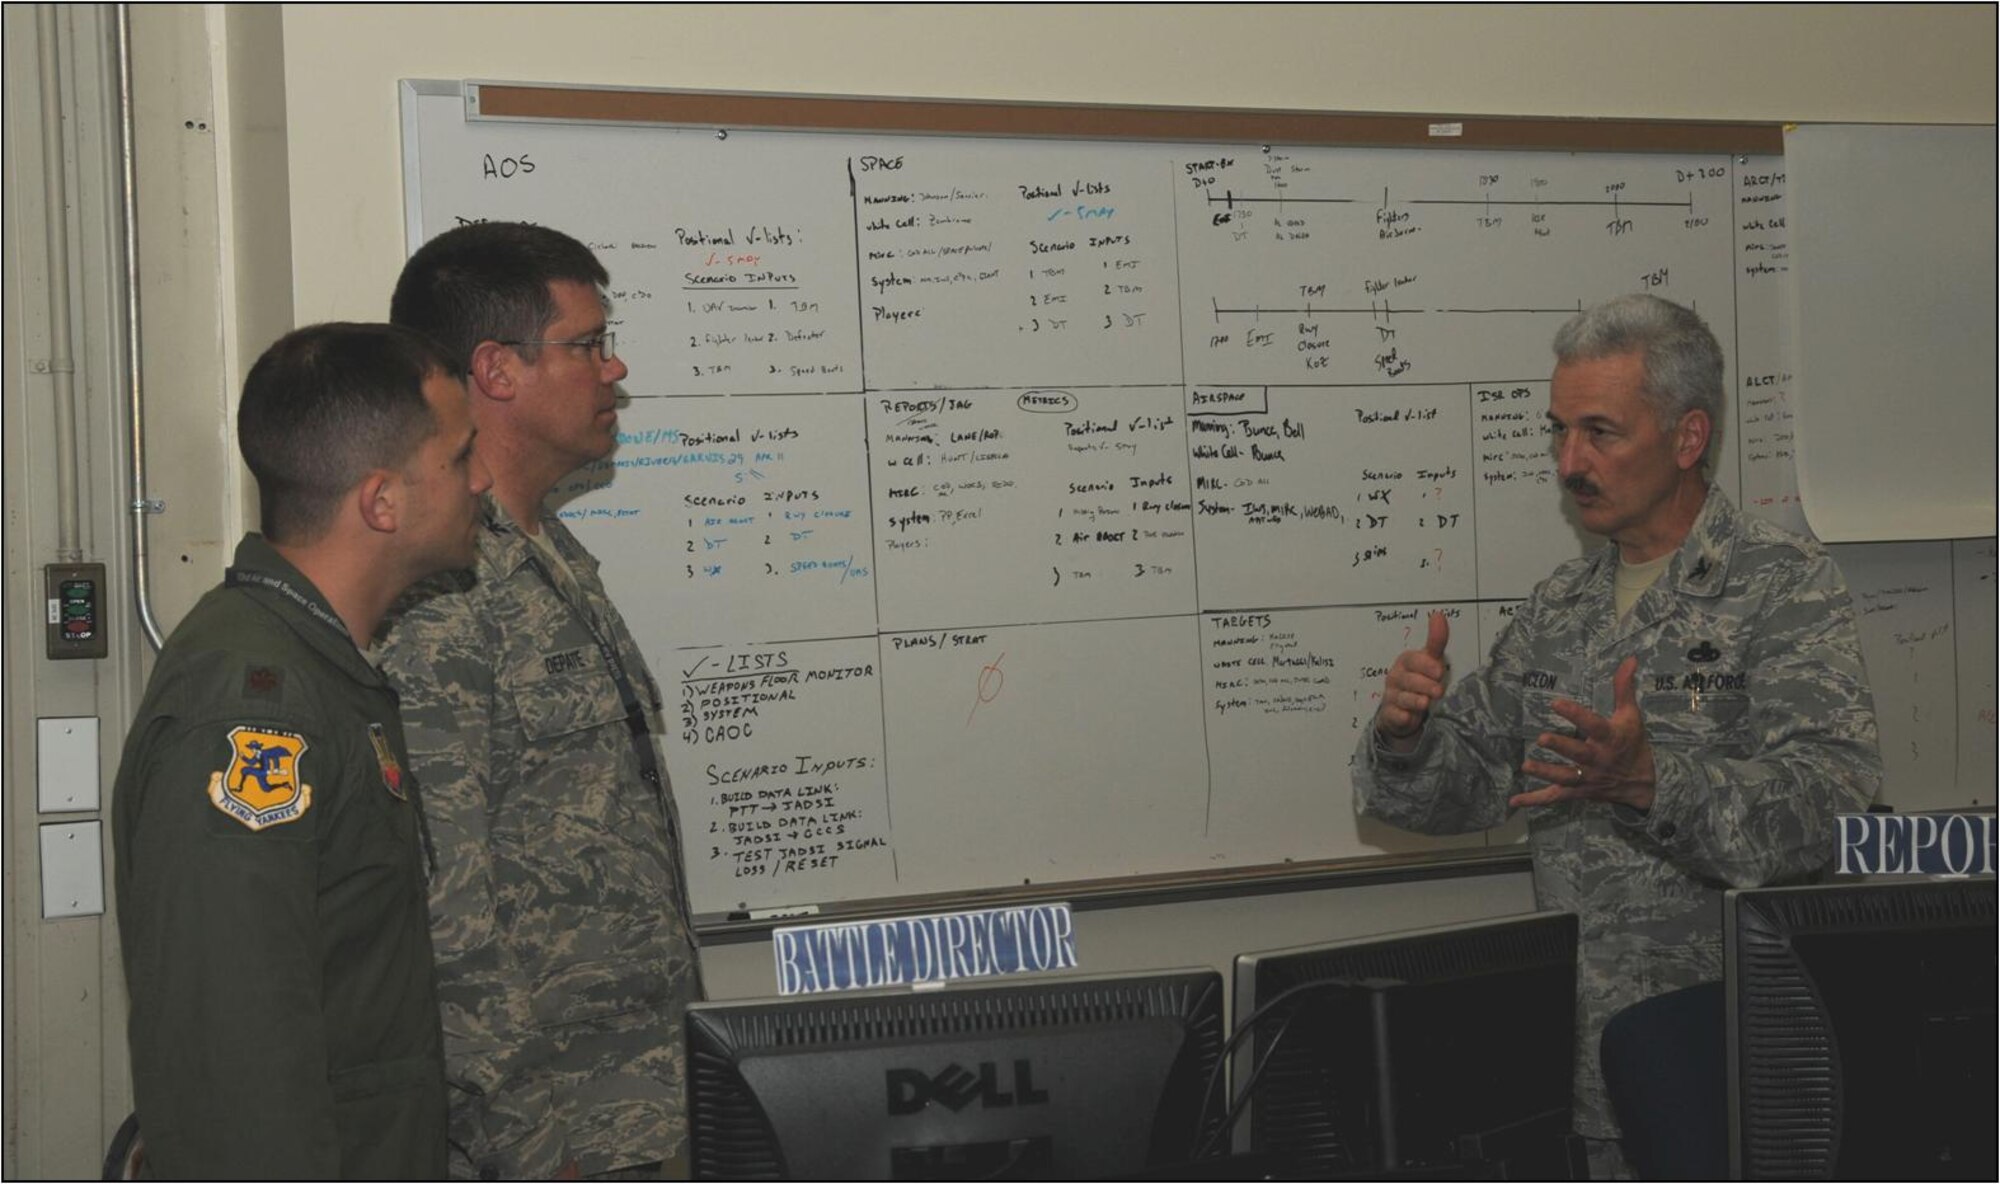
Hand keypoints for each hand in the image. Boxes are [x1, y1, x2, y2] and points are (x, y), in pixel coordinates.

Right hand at [1375, 612, 1449, 750]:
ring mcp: (1392, 695)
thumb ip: (1436, 640)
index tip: (1439, 671)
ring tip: (1425, 703)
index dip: (1426, 666)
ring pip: (1402, 698)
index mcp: (1406, 662)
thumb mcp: (1430, 659)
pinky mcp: (1390, 713)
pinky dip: (1400, 716)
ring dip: (1413, 700)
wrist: (1403, 706)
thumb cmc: (1420, 679)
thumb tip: (1439, 615)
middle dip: (1424, 685)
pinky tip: (1406, 716)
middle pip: (1408, 680)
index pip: (1413, 660)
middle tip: (1438, 690)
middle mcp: (1396, 677)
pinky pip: (1393, 714)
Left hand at [1511, 656, 1656, 810]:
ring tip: (1526, 766)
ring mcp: (1587, 778)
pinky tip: (1514, 801)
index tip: (1556, 703)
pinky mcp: (1578, 792)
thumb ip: (1624, 687)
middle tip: (1542, 739)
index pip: (1592, 725)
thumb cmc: (1632, 744)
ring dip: (1546, 773)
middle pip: (1578, 754)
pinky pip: (1555, 797)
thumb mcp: (1631, 715)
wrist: (1643, 782)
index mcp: (1609, 738)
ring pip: (1565, 777)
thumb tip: (1629, 659)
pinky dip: (1535, 800)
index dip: (1575, 714)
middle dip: (1561, 747)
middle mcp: (1597, 760)